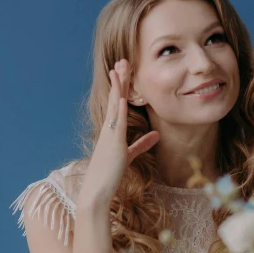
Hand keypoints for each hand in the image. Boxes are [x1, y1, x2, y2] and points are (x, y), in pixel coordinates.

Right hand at [78, 59, 159, 207]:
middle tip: (123, 60)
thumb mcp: (129, 156)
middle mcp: (109, 129)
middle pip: (114, 99)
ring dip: (118, 87)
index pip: (116, 104)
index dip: (120, 87)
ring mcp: (110, 136)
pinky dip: (119, 109)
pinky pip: (117, 124)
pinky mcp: (114, 145)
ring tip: (121, 68)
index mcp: (111, 131)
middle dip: (119, 80)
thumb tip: (157, 134)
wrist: (97, 191)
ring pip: (114, 106)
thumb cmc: (110, 175)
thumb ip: (142, 144)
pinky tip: (121, 96)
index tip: (123, 71)